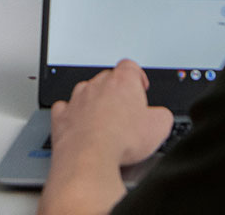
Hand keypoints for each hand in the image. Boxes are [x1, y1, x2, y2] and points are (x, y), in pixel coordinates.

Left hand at [38, 61, 174, 214]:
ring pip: (86, 92)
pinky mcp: (62, 115)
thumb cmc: (122, 140)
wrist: (90, 156)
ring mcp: (77, 99)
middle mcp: (97, 85)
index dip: (137, 76)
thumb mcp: (159, 127)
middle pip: (107, 79)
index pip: (130, 67)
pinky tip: (80, 126)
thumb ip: (162, 115)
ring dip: (94, 103)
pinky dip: (72, 115)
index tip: (140, 87)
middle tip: (125, 112)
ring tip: (104, 123)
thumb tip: (162, 117)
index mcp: (122, 82)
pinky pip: (66, 109)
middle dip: (116, 93)